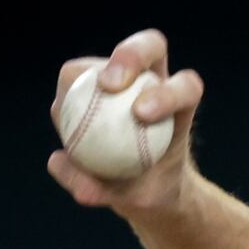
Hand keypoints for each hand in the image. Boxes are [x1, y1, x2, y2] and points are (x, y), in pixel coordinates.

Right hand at [49, 26, 205, 217]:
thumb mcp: (136, 202)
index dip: (167, 92)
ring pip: (100, 62)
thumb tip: (70, 173)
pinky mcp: (90, 87)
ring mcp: (122, 80)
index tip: (142, 114)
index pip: (185, 85)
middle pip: (151, 46)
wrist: (139, 186)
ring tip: (67, 107)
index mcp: (181, 103)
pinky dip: (64, 103)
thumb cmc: (148, 190)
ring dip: (84, 76)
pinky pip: (71, 86)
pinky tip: (62, 124)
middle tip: (108, 84)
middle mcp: (154, 81)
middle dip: (131, 54)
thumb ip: (105, 190)